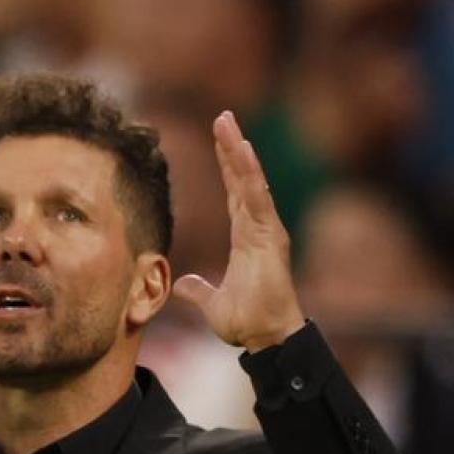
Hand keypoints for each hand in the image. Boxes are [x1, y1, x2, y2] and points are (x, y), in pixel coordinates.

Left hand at [172, 111, 304, 352]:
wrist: (266, 336)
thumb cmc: (248, 321)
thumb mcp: (213, 303)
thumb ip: (199, 290)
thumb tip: (183, 284)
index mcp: (245, 237)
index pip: (234, 193)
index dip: (227, 165)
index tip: (219, 138)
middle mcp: (257, 227)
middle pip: (242, 179)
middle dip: (232, 147)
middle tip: (223, 117)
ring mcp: (266, 230)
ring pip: (250, 182)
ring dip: (239, 152)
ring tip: (227, 123)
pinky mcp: (270, 238)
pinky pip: (258, 200)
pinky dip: (251, 175)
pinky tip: (243, 152)